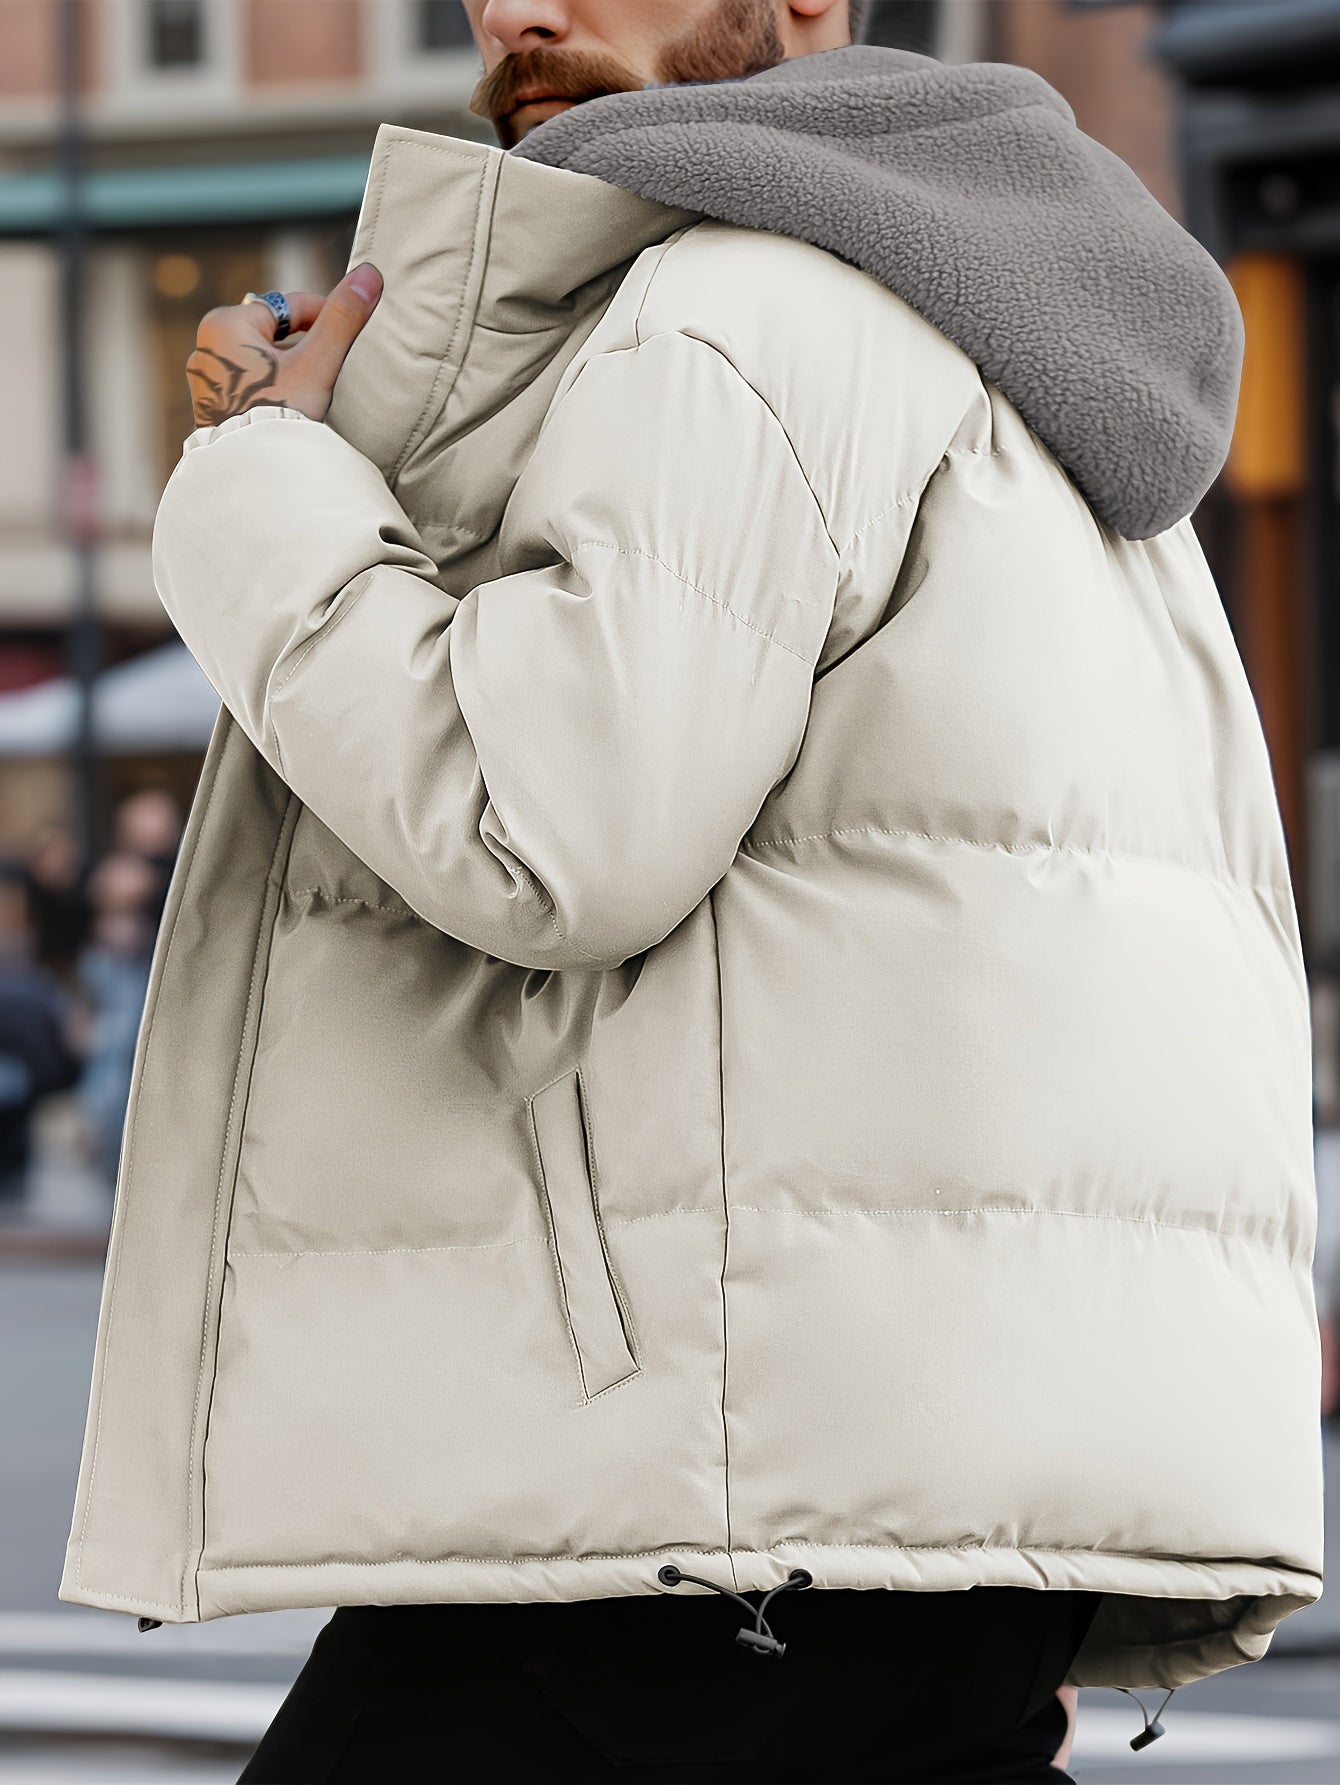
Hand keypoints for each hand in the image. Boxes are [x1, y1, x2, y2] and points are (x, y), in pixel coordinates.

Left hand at [185, 261, 382, 428]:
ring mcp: (205, 378)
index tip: (349, 335)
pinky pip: (248, 383)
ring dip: (288, 367)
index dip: (325, 317)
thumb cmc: (280, 415)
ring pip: (261, 359)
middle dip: (303, 345)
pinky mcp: (210, 405)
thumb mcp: (318, 364)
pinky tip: (289, 406)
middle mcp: (207, 345)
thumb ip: (342, 319)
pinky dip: (270, 388)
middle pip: (273, 333)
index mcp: (226, 323)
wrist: (252, 472)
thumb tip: (369, 275)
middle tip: (331, 367)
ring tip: (312, 391)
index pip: (288, 307)